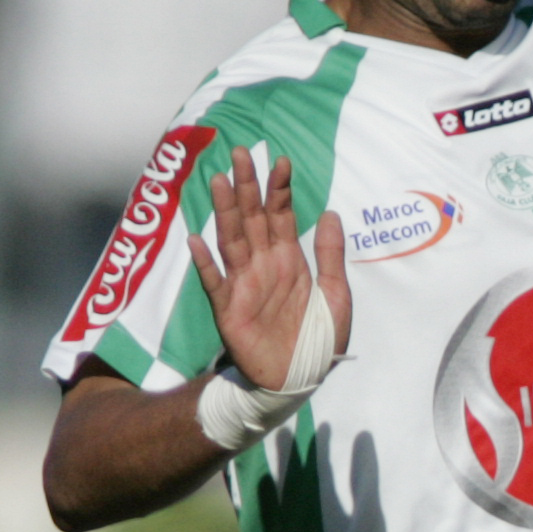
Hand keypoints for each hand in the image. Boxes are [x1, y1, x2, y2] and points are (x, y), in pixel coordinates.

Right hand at [185, 145, 348, 389]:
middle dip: (246, 186)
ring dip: (224, 211)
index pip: (281, 215)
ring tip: (217, 180)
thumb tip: (330, 213)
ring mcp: (243, 284)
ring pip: (231, 239)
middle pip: (252, 218)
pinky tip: (196, 240)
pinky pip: (214, 282)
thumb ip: (330, 256)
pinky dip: (205, 263)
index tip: (281, 160)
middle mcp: (263, 265)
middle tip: (240, 152)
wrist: (299, 379)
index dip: (280, 189)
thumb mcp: (336, 296)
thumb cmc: (318, 340)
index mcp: (289, 260)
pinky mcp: (228, 309)